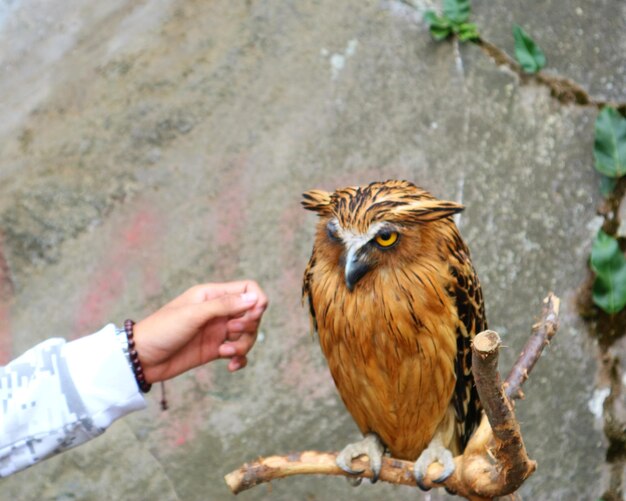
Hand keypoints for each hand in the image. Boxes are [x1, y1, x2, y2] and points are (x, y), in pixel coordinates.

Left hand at [133, 281, 267, 382]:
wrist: (141, 358)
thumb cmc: (162, 330)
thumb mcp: (193, 314)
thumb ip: (224, 305)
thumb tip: (254, 298)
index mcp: (212, 295)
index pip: (247, 289)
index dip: (256, 300)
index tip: (253, 314)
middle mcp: (218, 311)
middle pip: (251, 313)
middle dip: (249, 325)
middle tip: (232, 332)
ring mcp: (217, 331)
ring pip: (247, 334)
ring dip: (243, 345)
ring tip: (225, 353)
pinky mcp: (214, 350)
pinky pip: (238, 352)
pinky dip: (240, 359)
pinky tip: (231, 366)